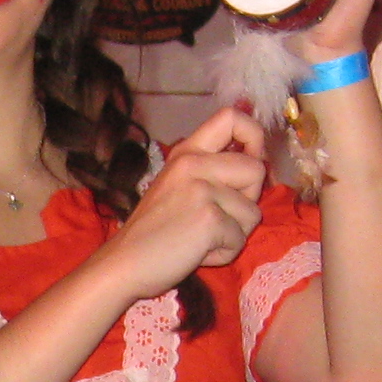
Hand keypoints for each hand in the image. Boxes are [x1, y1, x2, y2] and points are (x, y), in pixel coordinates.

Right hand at [101, 103, 264, 296]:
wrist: (123, 263)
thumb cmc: (153, 230)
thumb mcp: (177, 184)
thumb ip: (210, 169)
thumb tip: (257, 161)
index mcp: (186, 152)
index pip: (231, 118)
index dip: (254, 136)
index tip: (250, 160)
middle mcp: (193, 163)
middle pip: (256, 168)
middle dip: (248, 199)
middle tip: (218, 216)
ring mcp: (202, 190)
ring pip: (253, 211)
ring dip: (235, 233)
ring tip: (202, 238)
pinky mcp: (209, 219)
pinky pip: (240, 239)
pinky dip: (224, 253)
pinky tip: (197, 252)